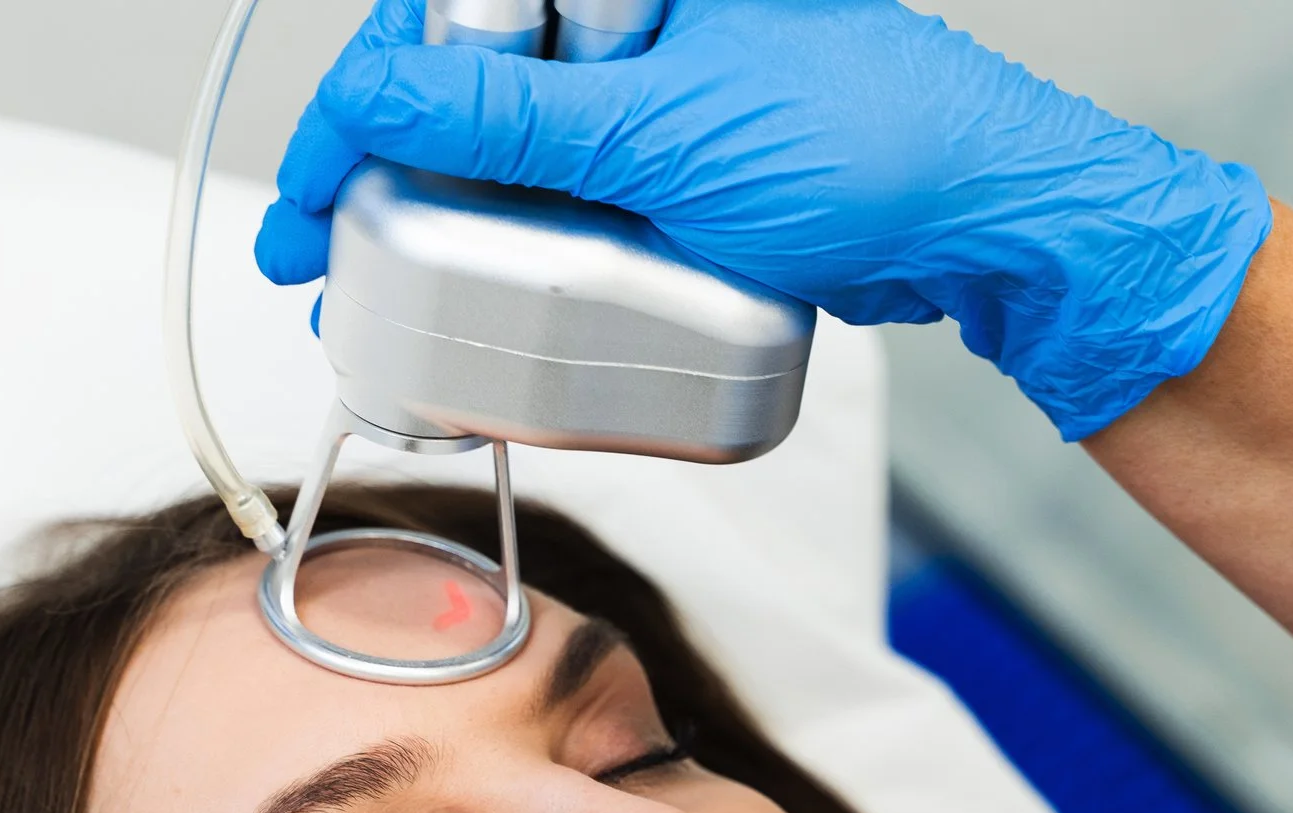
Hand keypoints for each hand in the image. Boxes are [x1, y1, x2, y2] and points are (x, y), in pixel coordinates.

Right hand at [255, 0, 1273, 439]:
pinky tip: (460, 304)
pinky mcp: (666, 172)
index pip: (437, 23)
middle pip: (454, 88)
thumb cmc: (866, 146)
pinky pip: (560, 200)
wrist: (984, 224)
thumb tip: (374, 101)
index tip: (308, 193)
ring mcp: (644, 101)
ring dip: (424, 223)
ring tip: (369, 299)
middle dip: (372, 174)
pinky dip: (502, 251)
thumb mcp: (661, 133)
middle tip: (316, 256)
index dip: (354, 108)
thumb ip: (508, 119)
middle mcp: (622, 27)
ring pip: (498, 153)